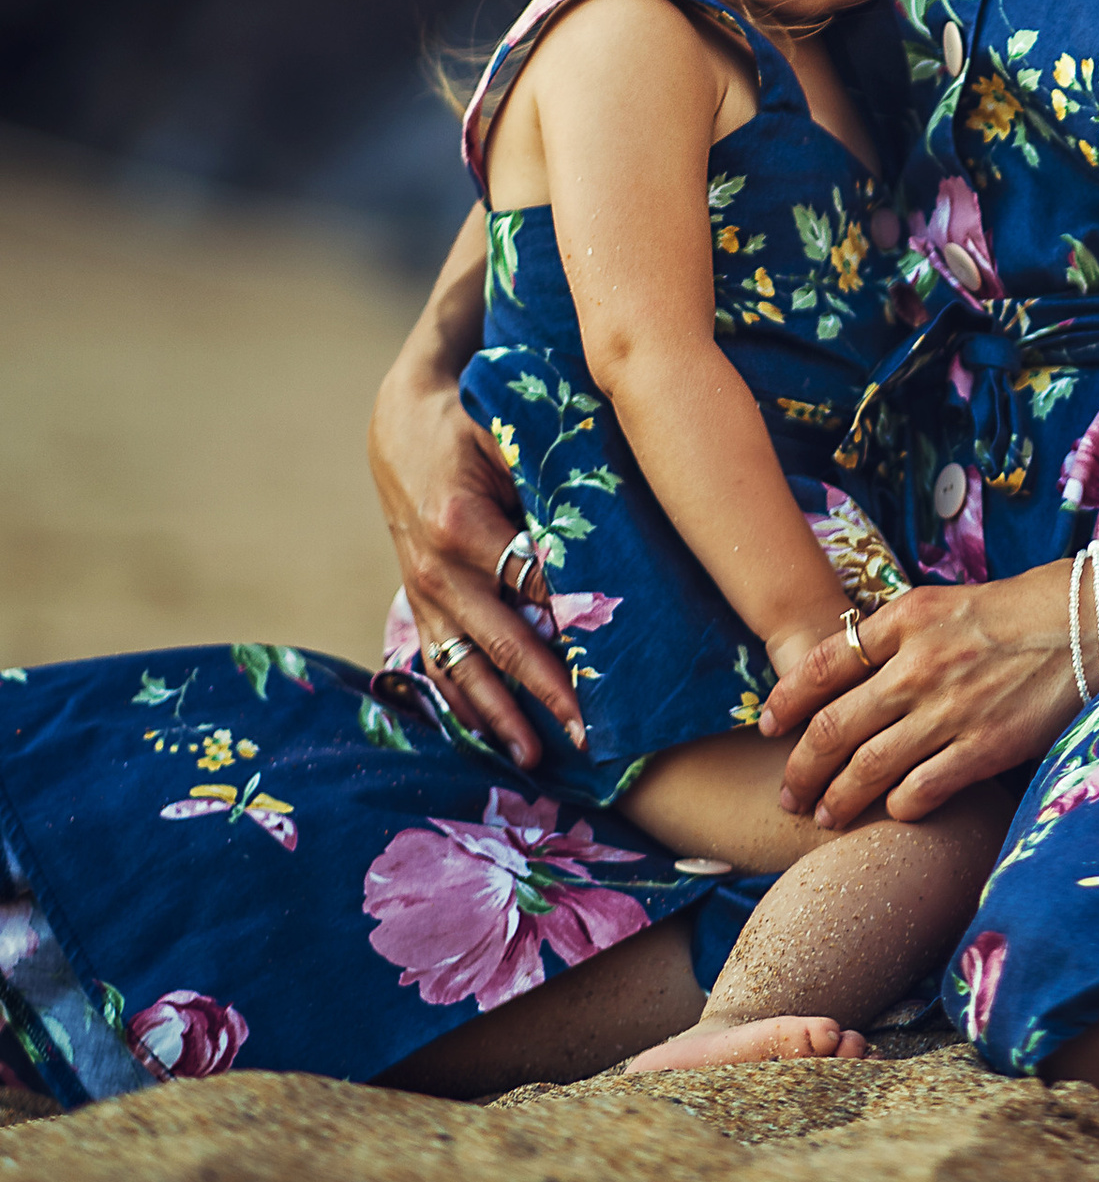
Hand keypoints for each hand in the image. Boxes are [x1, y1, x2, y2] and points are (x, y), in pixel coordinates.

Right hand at [368, 350, 583, 771]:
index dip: (573, 621)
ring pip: (464, 668)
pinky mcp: (418, 606)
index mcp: (460, 523)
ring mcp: (422, 594)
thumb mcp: (506, 433)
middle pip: (501, 641)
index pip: (530, 585)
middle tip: (590, 731)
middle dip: (547, 690)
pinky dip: (465, 705)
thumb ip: (546, 479)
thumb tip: (602, 530)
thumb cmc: (469, 423)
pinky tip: (493, 738)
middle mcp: (436, 570)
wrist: (399, 424)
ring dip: (501, 716)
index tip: (615, 659)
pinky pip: (439, 666)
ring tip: (536, 758)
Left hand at [758, 566, 1078, 825]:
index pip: (821, 663)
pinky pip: (920, 791)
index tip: (771, 725)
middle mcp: (919, 664)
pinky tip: (892, 814)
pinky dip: (897, 808)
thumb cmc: (1025, 610)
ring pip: (867, 769)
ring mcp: (950, 708)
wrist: (1093, 622)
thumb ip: (900, 635)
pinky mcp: (985, 747)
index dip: (787, 701)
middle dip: (800, 769)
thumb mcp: (949, 602)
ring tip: (823, 816)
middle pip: (833, 728)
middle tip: (788, 793)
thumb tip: (853, 672)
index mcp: (907, 618)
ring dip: (836, 801)